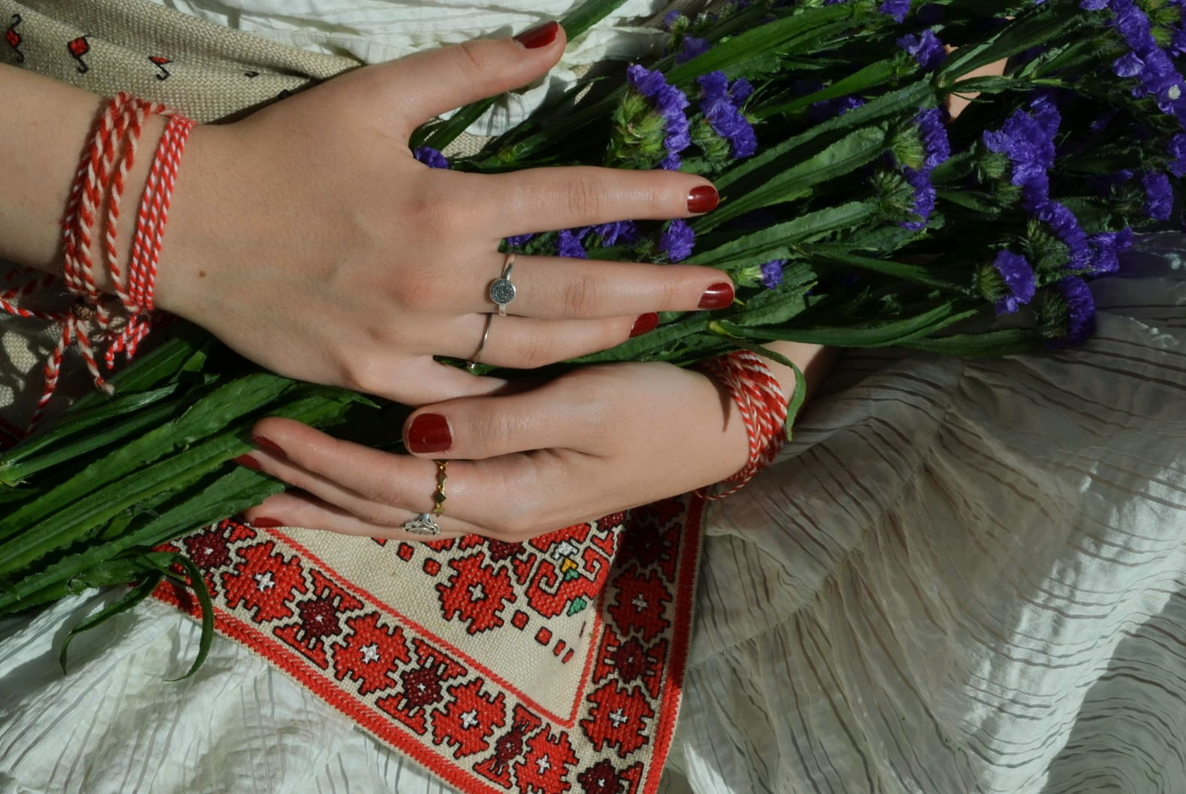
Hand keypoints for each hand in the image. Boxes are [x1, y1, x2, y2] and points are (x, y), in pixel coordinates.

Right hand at [155, 23, 732, 404]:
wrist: (187, 227)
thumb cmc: (283, 154)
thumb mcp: (373, 95)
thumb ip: (470, 68)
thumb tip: (552, 36)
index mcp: (448, 203)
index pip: (572, 200)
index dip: (645, 198)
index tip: (705, 194)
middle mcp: (442, 278)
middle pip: (576, 291)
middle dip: (659, 287)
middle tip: (722, 288)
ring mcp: (412, 338)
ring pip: (533, 353)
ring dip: (603, 340)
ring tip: (651, 326)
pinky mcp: (377, 379)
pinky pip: (464, 400)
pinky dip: (515, 397)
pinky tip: (558, 392)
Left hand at [237, 362, 755, 539]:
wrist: (719, 427)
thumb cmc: (659, 410)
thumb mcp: (587, 408)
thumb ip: (500, 424)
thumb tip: (413, 438)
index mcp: (506, 494)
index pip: (392, 488)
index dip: (326, 465)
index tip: (265, 433)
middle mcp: (495, 509)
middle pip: (382, 511)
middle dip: (311, 491)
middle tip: (243, 470)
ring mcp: (505, 501)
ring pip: (399, 510)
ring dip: (333, 499)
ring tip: (273, 494)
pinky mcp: (516, 482)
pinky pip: (425, 496)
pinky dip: (375, 493)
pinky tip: (352, 483)